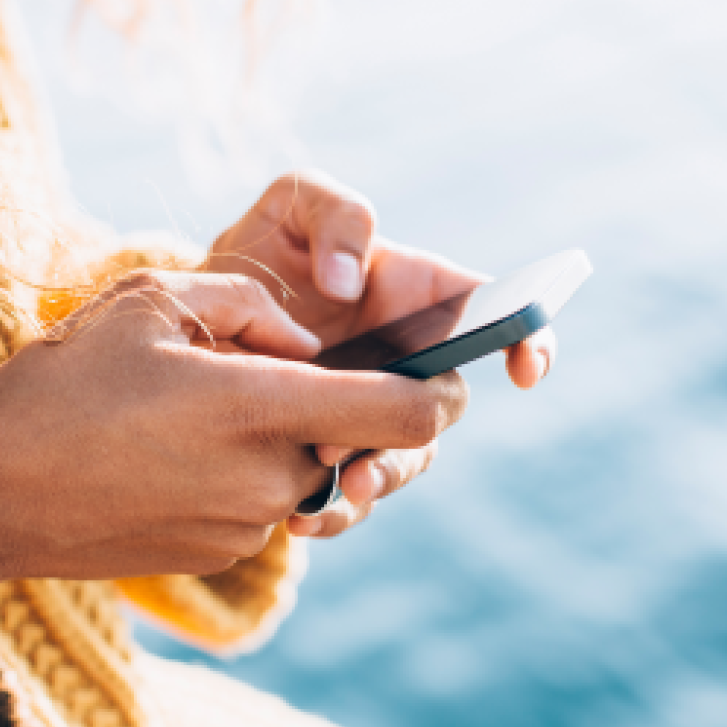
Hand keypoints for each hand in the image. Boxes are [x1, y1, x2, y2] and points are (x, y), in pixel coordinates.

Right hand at [0, 271, 467, 585]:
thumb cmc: (60, 385)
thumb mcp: (151, 301)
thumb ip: (254, 307)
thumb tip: (307, 342)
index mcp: (261, 409)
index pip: (407, 414)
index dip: (439, 389)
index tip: (434, 369)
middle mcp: (269, 481)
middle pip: (358, 444)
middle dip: (337, 408)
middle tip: (273, 374)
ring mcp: (245, 528)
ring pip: (308, 473)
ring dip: (284, 439)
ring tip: (205, 410)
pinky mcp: (220, 555)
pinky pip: (266, 505)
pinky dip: (248, 473)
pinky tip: (179, 451)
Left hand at [206, 171, 556, 536]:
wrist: (199, 318)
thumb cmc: (261, 252)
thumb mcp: (291, 207)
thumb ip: (335, 215)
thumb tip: (349, 282)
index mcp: (416, 297)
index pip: (491, 316)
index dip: (527, 338)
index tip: (524, 368)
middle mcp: (404, 361)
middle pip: (442, 407)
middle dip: (417, 430)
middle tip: (365, 440)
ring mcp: (370, 410)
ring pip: (404, 458)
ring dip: (379, 479)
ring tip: (335, 489)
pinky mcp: (331, 449)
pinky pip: (351, 494)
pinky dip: (334, 512)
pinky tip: (300, 519)